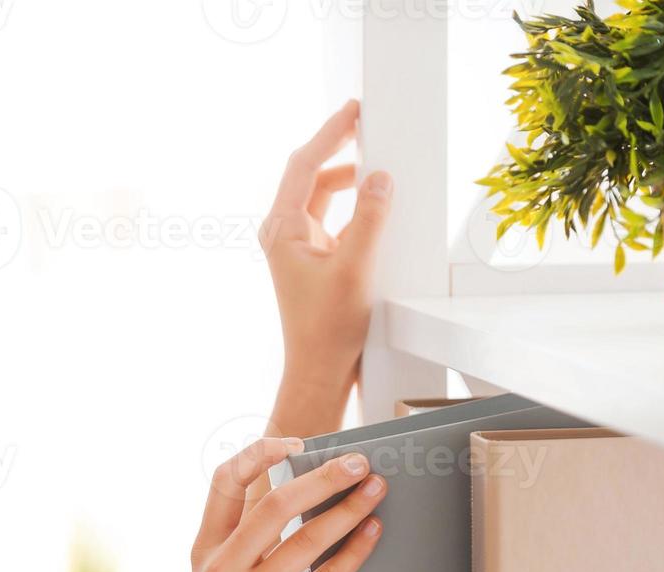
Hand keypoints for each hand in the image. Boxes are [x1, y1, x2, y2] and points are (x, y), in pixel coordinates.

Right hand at [164, 437, 385, 571]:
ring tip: (375, 491)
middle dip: (323, 476)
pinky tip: (370, 535)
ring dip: (348, 509)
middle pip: (276, 503)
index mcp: (204, 552)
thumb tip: (290, 508)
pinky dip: (353, 553)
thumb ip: (239, 549)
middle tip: (357, 462)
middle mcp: (224, 569)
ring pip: (307, 538)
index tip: (293, 442)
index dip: (258, 454)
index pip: (223, 483)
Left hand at [260, 99, 393, 390]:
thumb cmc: (327, 328)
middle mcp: (284, 233)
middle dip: (338, 149)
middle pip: (311, 175)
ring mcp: (298, 246)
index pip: (304, 166)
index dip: (329, 134)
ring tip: (378, 161)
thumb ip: (369, 219)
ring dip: (349, 179)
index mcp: (282, 229)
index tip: (352, 110)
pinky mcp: (315, 259)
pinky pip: (334, 218)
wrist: (320, 370)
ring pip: (323, 196)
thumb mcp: (355, 268)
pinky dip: (355, 206)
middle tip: (366, 122)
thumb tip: (380, 178)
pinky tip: (377, 202)